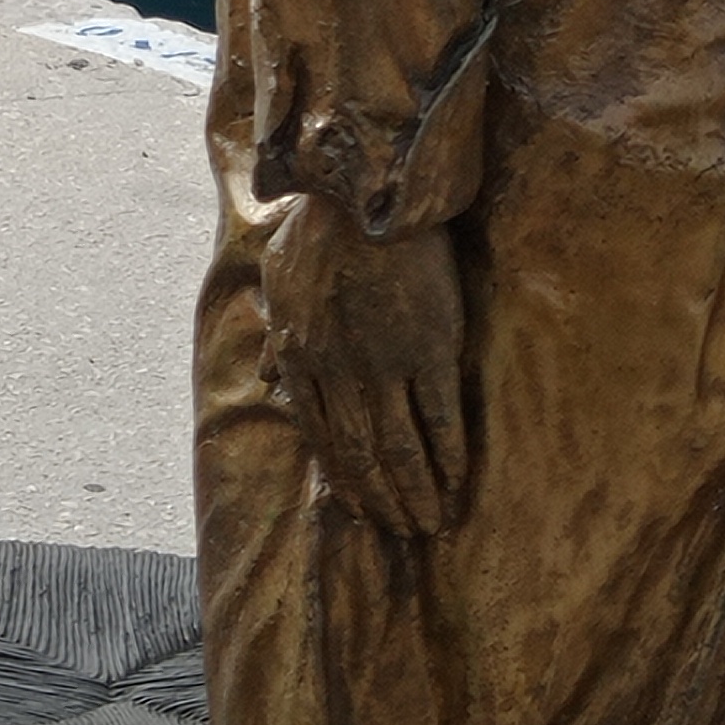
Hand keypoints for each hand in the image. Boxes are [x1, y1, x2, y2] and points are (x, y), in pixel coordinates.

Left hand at [260, 194, 467, 537]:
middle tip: (400, 532)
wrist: (366, 193)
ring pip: (399, 447)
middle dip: (379, 498)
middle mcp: (338, 371)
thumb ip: (279, 337)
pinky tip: (456, 484)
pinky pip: (438, 417)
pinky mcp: (430, 349)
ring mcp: (385, 364)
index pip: (318, 435)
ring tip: (430, 525)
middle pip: (359, 452)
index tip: (359, 507)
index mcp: (300, 355)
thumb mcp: (280, 281)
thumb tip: (269, 378)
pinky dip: (447, 458)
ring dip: (415, 493)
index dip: (341, 477)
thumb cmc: (319, 228)